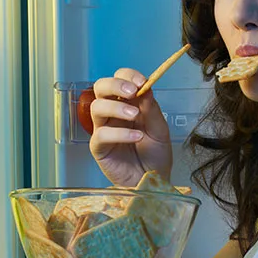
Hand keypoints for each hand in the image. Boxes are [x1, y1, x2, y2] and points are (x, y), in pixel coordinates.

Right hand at [90, 68, 171, 186]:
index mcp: (128, 103)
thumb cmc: (156, 155)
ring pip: (96, 107)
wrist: (154, 181)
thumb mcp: (160, 129)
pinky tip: (135, 137)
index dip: (127, 76)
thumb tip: (145, 87)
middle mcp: (113, 112)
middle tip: (132, 92)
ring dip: (116, 107)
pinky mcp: (99, 147)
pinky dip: (119, 133)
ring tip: (134, 116)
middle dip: (114, 85)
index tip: (142, 82)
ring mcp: (104, 128)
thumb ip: (151, 109)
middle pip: (100, 87)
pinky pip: (101, 134)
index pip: (120, 79)